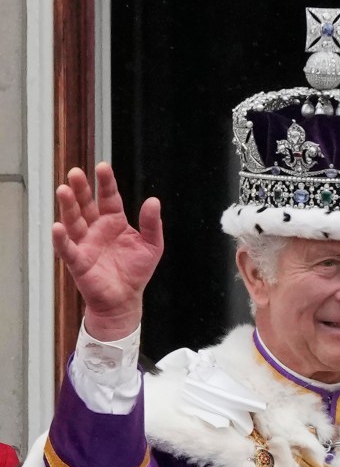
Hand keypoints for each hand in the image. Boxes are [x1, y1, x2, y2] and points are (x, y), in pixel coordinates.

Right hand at [51, 163, 163, 340]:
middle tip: (75, 173)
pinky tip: (58, 227)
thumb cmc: (136, 271)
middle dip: (81, 189)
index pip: (109, 198)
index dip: (106, 183)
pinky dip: (62, 238)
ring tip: (63, 190)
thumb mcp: (152, 245)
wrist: (126, 299)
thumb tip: (153, 201)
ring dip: (68, 207)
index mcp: (114, 222)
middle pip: (86, 205)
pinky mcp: (78, 262)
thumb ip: (153, 224)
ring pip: (74, 221)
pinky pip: (68, 249)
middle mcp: (97, 229)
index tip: (102, 166)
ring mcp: (85, 243)